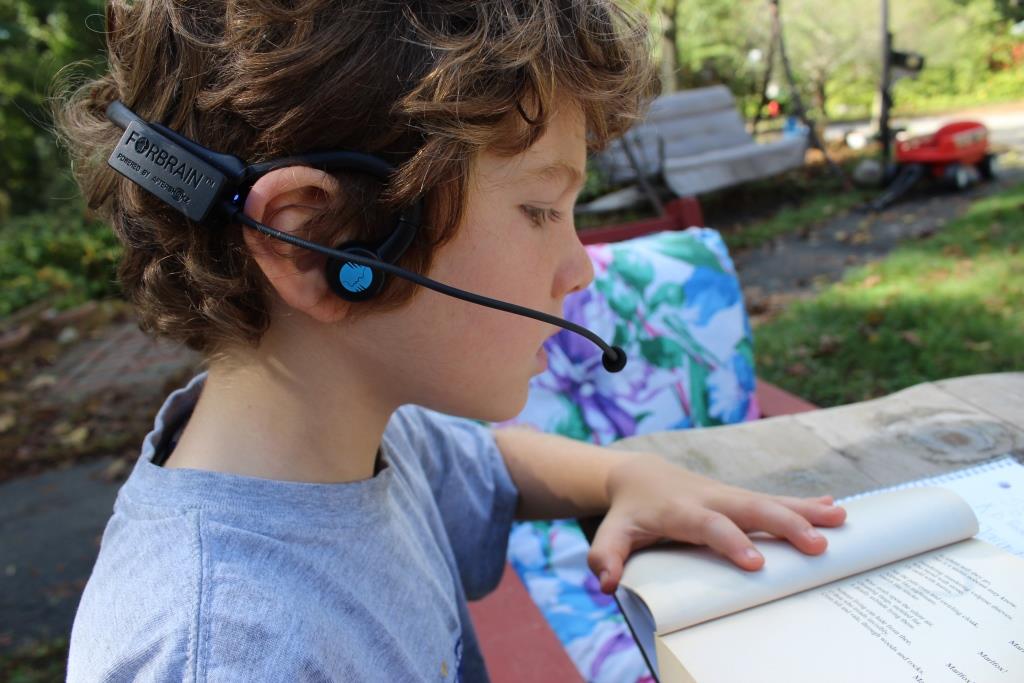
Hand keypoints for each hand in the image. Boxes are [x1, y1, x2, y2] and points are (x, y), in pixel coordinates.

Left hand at [587, 453, 846, 593]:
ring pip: (770, 501)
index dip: (732, 542)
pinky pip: (775, 499)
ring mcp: (729, 495)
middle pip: (751, 509)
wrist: (638, 475)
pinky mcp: (740, 497)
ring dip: (805, 510)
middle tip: (818, 544)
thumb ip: (607, 555)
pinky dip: (804, 502)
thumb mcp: (611, 532)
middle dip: (785, 525)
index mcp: (682, 510)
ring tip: (841, 517)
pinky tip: (835, 506)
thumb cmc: (629, 510)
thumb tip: (606, 583)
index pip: (709, 526)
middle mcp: (711, 499)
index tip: (757, 564)